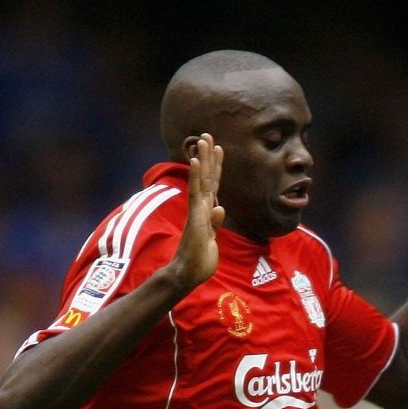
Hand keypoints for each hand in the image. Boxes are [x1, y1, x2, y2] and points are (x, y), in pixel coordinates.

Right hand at [167, 134, 224, 293]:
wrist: (188, 274)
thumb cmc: (199, 259)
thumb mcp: (211, 240)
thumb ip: (215, 223)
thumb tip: (220, 208)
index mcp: (206, 212)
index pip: (213, 185)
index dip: (215, 167)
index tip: (218, 149)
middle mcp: (201, 207)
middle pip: (206, 177)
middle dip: (208, 156)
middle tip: (207, 134)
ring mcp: (197, 210)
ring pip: (202, 180)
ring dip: (203, 159)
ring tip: (204, 139)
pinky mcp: (195, 216)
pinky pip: (196, 192)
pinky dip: (196, 176)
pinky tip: (196, 161)